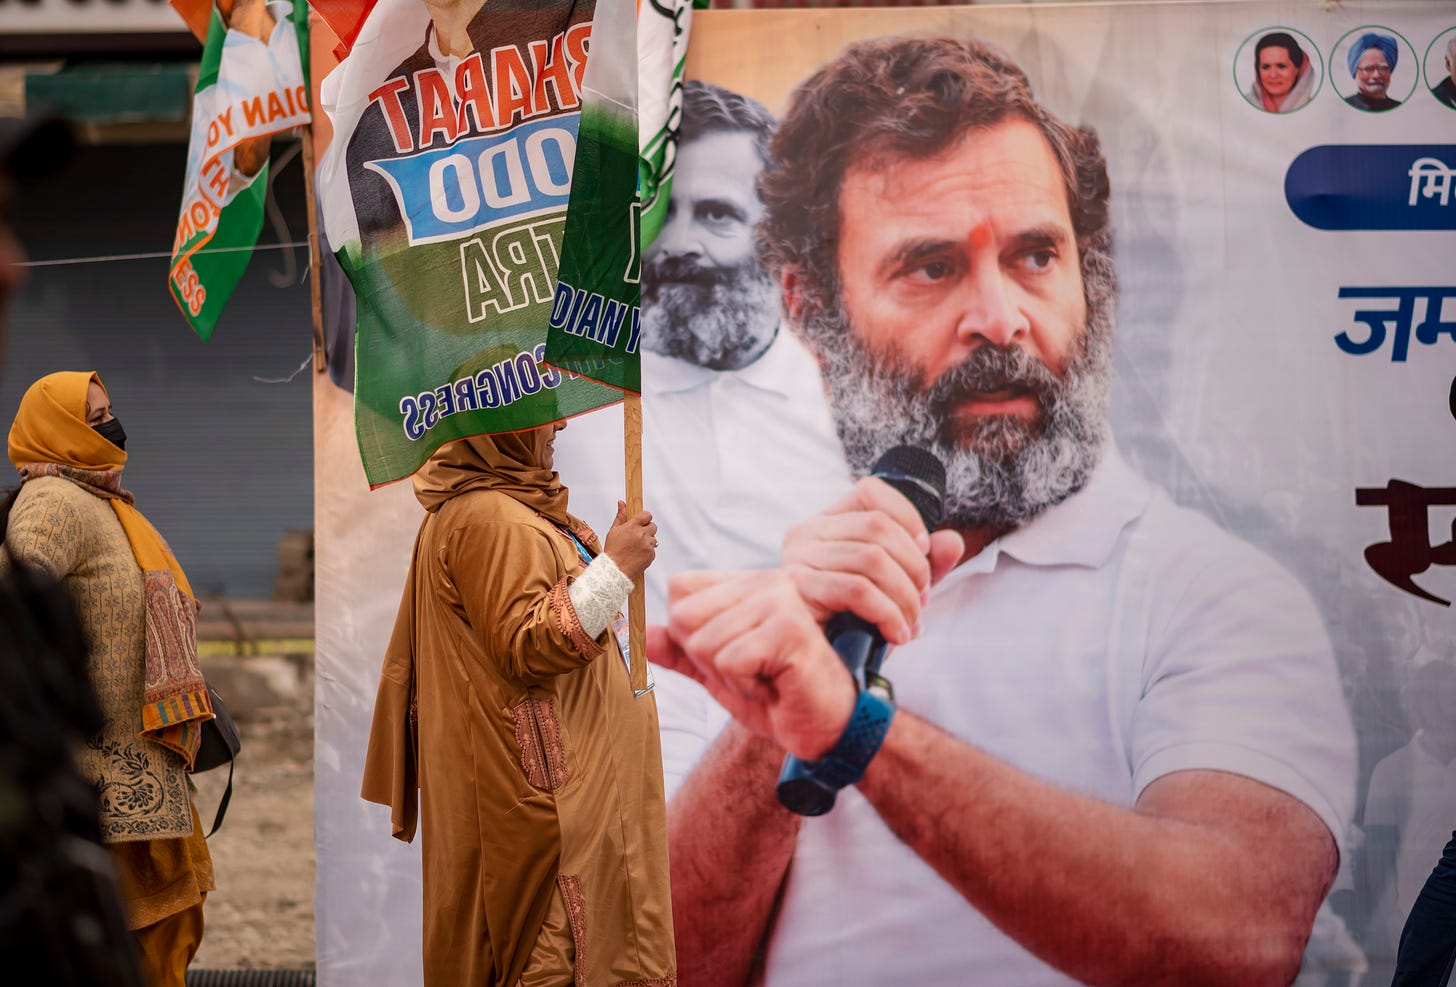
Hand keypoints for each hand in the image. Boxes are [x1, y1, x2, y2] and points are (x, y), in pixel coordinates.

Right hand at [603, 500, 656, 580]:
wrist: (614, 570)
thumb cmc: (612, 550)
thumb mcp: (614, 531)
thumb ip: (621, 516)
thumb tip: (621, 503)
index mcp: (632, 526)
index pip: (647, 515)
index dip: (644, 518)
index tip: (641, 522)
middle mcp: (642, 534)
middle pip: (653, 526)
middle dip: (647, 530)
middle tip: (637, 536)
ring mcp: (648, 545)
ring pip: (653, 538)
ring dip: (647, 541)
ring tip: (636, 547)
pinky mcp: (651, 555)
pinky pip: (653, 550)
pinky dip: (647, 551)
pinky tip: (637, 555)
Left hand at [648, 570, 856, 761]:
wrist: (828, 728)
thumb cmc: (779, 696)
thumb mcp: (719, 674)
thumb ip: (680, 652)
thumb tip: (638, 635)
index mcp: (747, 583)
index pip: (680, 592)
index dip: (692, 637)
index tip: (734, 657)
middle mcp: (764, 580)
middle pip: (684, 619)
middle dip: (709, 661)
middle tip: (753, 672)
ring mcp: (779, 600)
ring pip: (705, 644)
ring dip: (731, 678)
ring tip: (768, 678)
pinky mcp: (790, 628)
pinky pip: (730, 662)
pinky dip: (747, 687)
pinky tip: (778, 685)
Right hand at [782, 477, 963, 644]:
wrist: (816, 670)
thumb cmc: (852, 626)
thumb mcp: (895, 590)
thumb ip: (924, 564)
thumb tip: (952, 541)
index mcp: (829, 524)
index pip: (870, 492)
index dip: (907, 516)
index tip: (924, 551)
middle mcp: (808, 533)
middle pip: (877, 526)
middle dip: (914, 566)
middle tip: (921, 602)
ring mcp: (798, 559)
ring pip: (871, 559)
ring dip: (904, 596)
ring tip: (910, 623)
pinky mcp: (797, 589)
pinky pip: (857, 589)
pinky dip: (888, 613)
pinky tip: (896, 634)